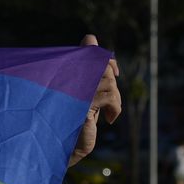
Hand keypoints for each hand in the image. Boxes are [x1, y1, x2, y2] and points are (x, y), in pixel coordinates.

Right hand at [70, 34, 120, 166]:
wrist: (67, 145)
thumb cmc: (76, 117)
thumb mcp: (86, 91)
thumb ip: (91, 69)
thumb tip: (89, 38)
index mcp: (68, 73)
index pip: (93, 53)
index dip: (107, 60)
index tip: (115, 73)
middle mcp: (69, 79)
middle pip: (104, 68)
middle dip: (112, 82)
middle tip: (110, 100)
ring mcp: (75, 92)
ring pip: (109, 83)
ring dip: (115, 99)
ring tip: (109, 112)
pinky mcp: (82, 105)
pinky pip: (109, 97)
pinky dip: (115, 108)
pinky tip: (109, 119)